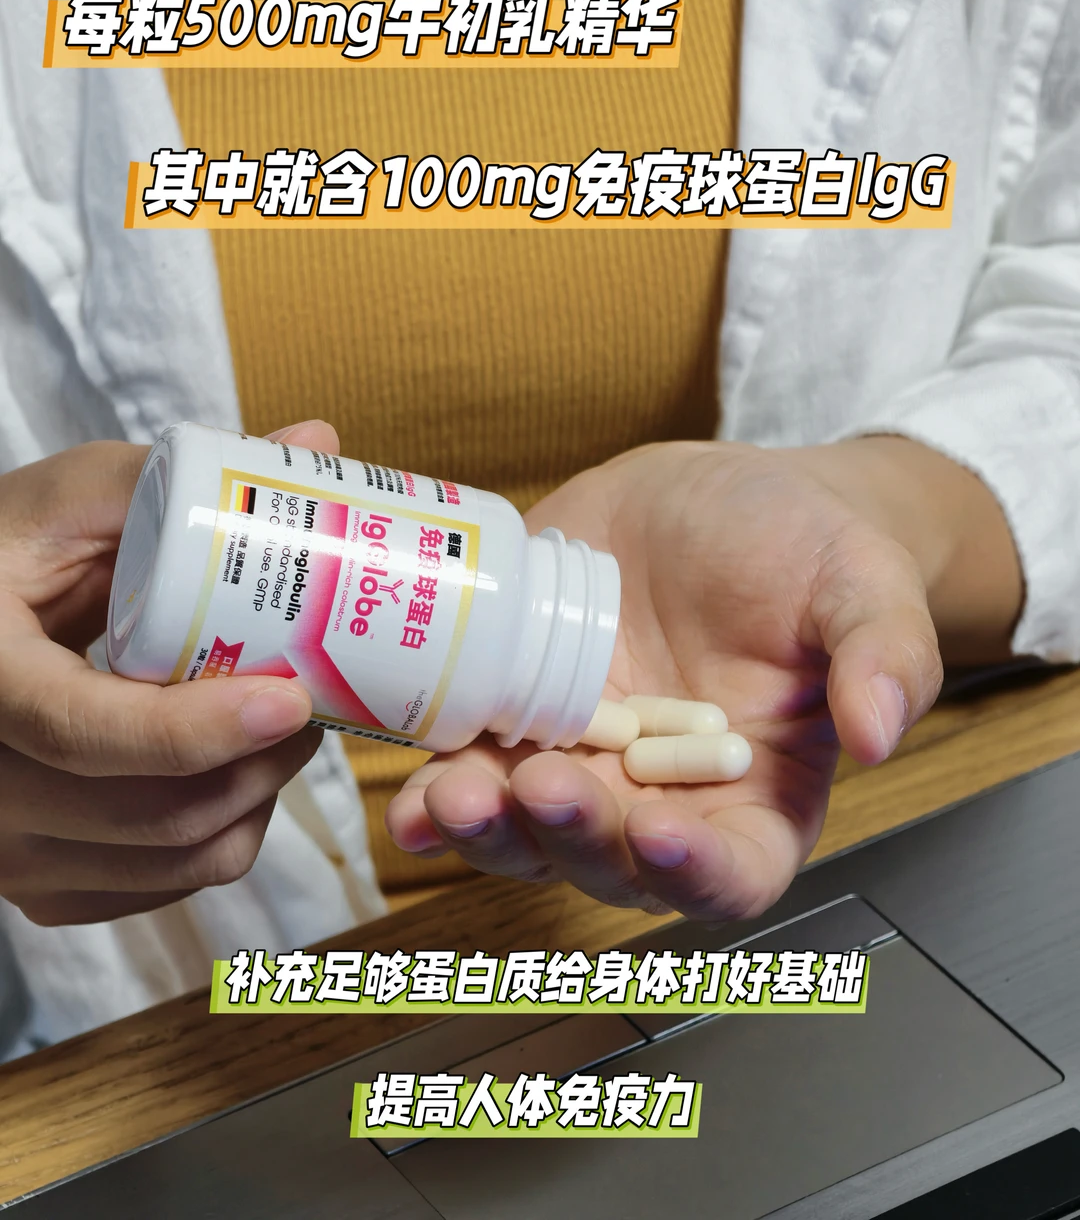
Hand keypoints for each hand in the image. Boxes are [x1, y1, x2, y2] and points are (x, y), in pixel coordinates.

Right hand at [0, 421, 336, 926]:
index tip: (291, 700)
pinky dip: (223, 835)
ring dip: (257, 798)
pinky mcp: (38, 880)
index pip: (84, 731)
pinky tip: (237, 773)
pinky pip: (163, 889)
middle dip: (261, 762)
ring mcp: (6, 844)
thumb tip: (317, 442)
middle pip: (150, 812)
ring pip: (172, 859)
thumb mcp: (72, 498)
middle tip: (317, 697)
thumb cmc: (9, 553)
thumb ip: (176, 479)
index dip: (195, 729)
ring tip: (287, 727)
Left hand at [386, 439, 961, 921]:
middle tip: (542, 785)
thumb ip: (886, 655)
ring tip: (458, 792)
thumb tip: (880, 732)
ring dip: (489, 828)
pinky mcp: (517, 713)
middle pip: (612, 862)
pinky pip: (471, 770)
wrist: (717, 496)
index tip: (664, 834)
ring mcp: (580, 760)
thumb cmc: (805, 547)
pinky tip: (414, 788)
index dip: (700, 875)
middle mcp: (660, 797)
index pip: (736, 871)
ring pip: (528, 831)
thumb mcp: (864, 581)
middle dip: (572, 835)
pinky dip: (436, 793)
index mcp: (757, 794)